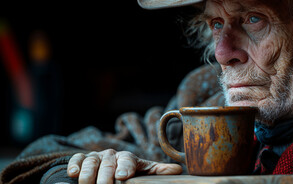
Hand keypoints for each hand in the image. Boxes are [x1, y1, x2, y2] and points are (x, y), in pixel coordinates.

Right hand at [67, 149, 181, 183]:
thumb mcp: (144, 172)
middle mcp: (111, 155)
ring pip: (90, 162)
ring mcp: (95, 157)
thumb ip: (157, 172)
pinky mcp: (81, 160)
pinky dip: (74, 166)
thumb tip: (178, 170)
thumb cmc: (130, 172)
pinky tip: (73, 174)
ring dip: (88, 174)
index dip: (125, 168)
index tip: (123, 177)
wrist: (109, 169)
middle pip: (107, 163)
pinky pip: (76, 159)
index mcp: (128, 158)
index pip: (127, 160)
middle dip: (104, 176)